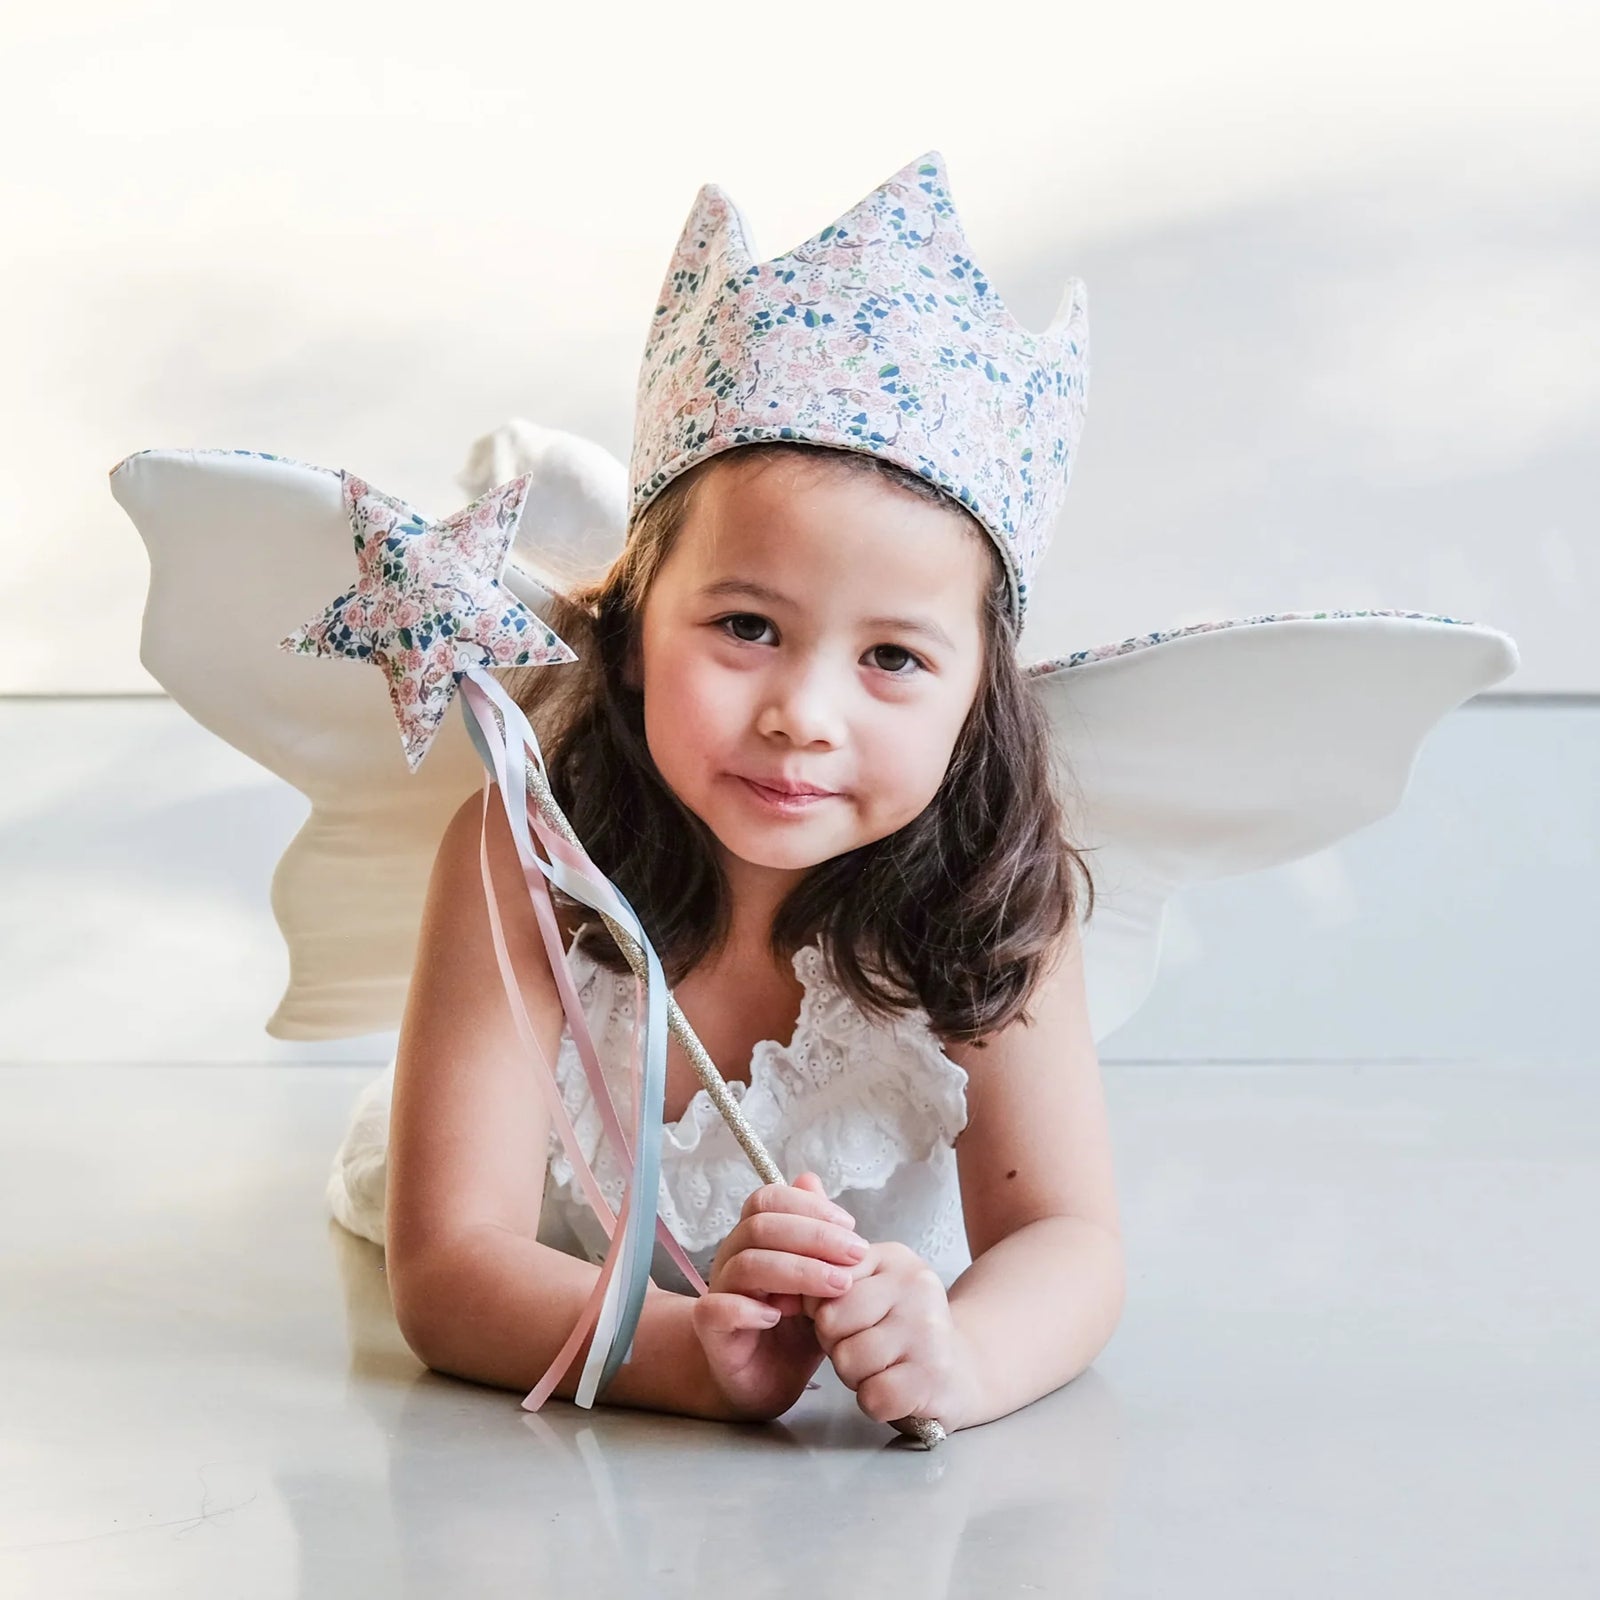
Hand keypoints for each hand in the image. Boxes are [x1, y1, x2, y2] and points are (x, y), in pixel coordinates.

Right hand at [690, 1172, 870, 1421]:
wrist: (764, 1380)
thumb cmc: (793, 1327)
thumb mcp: (818, 1280)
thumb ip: (817, 1237)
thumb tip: (811, 1179)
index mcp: (755, 1238)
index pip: (769, 1199)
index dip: (809, 1206)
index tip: (850, 1225)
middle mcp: (732, 1257)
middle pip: (761, 1226)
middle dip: (814, 1236)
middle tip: (857, 1255)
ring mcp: (719, 1291)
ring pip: (748, 1264)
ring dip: (798, 1271)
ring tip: (837, 1286)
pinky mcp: (711, 1330)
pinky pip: (718, 1308)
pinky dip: (749, 1309)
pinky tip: (779, 1315)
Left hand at [802, 1241, 978, 1431]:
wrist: (961, 1371)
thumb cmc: (901, 1330)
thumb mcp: (872, 1286)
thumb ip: (832, 1272)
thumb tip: (790, 1265)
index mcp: (894, 1258)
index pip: (826, 1280)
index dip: (823, 1309)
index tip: (846, 1318)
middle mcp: (915, 1286)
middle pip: (831, 1322)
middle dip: (835, 1344)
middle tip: (863, 1347)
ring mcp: (927, 1331)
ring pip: (847, 1361)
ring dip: (855, 1375)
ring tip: (882, 1367)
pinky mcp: (932, 1377)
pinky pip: (872, 1396)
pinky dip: (875, 1401)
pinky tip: (895, 1389)